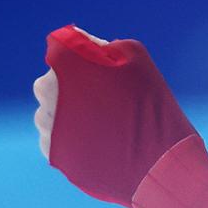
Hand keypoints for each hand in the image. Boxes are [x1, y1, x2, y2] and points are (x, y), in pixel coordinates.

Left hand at [38, 26, 198, 205]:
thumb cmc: (152, 104)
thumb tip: (83, 45)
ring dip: (65, 114)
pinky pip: (54, 142)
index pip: (59, 51)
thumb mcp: (135, 57)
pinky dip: (69, 140)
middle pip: (48, 85)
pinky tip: (97, 142)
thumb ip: (101, 46)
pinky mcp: (55, 156)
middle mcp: (49, 96)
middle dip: (68, 87)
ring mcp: (50, 129)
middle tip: (100, 98)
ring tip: (101, 123)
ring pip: (47, 115)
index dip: (78, 58)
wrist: (160, 162)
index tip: (94, 68)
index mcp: (66, 67)